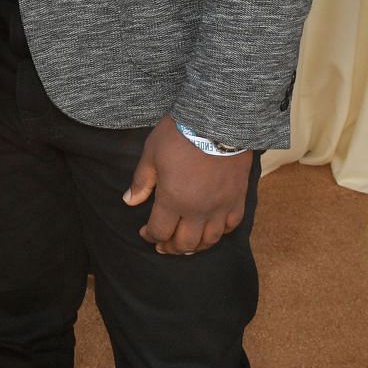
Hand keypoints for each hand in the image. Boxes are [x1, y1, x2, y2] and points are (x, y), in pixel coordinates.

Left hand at [123, 117, 252, 255]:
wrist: (218, 120)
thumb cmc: (180, 134)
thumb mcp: (152, 153)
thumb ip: (141, 181)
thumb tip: (129, 201)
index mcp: (173, 200)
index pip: (160, 231)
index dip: (150, 236)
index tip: (145, 233)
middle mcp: (198, 210)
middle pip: (185, 243)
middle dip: (171, 247)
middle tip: (163, 246)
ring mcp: (220, 206)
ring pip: (209, 240)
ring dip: (196, 246)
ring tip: (186, 244)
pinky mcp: (237, 198)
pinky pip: (231, 225)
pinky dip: (220, 232)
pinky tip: (213, 229)